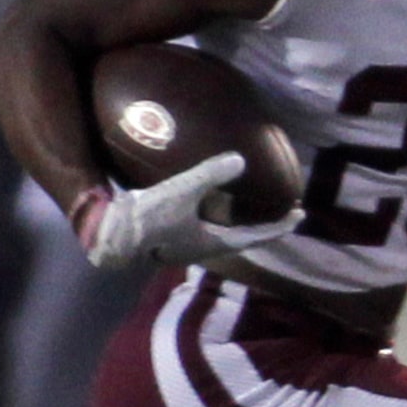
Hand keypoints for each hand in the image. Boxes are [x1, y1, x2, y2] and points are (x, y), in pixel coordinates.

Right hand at [71, 151, 303, 271]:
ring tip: (246, 207)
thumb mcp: (181, 192)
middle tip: (280, 211)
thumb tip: (241, 158)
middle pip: (241, 239)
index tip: (300, 214)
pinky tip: (206, 204)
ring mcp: (183, 246)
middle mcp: (201, 248)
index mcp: (213, 243)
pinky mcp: (167, 239)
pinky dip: (215, 218)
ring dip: (237, 223)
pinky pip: (202, 228)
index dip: (279, 226)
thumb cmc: (146, 218)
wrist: (107, 236)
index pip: (256, 236)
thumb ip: (210, 175)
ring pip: (220, 235)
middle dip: (261, 225)